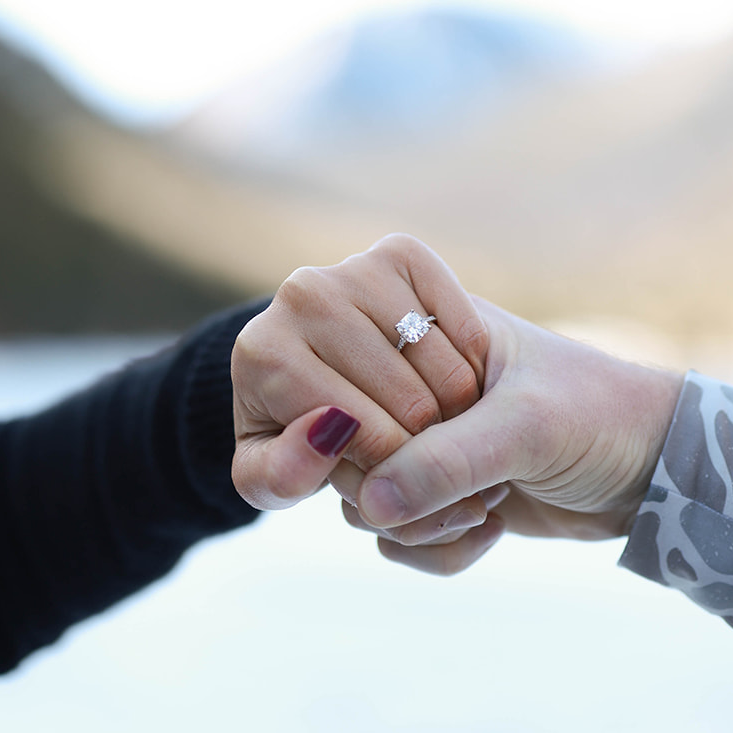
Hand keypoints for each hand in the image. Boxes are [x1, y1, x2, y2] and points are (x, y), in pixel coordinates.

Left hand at [230, 233, 488, 510]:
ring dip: (456, 403)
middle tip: (424, 454)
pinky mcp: (401, 252)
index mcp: (261, 351)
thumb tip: (324, 433)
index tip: (389, 478)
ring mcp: (353, 268)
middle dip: (424, 440)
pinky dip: (471, 355)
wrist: (327, 373)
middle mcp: (301, 295)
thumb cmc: (299, 437)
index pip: (346, 421)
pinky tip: (456, 376)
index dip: (381, 462)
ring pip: (432, 356)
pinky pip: (458, 315)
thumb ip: (284, 476)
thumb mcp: (275, 480)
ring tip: (441, 423)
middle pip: (396, 389)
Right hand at [342, 298, 683, 574]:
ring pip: (363, 498)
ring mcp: (422, 441)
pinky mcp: (434, 493)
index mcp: (428, 329)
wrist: (653, 470)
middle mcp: (414, 383)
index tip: (446, 444)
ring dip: (425, 524)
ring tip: (488, 508)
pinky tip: (492, 530)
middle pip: (348, 448)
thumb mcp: (526, 428)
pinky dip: (437, 549)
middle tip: (476, 489)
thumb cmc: (598, 414)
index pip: (350, 377)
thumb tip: (369, 505)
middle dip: (408, 488)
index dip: (382, 428)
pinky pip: (392, 537)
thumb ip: (446, 460)